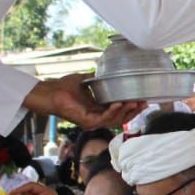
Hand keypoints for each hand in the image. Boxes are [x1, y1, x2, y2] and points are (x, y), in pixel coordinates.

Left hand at [24, 73, 143, 129]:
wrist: (51, 92)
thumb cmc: (64, 87)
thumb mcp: (87, 80)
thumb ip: (98, 79)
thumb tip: (108, 71)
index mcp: (98, 110)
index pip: (119, 112)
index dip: (132, 108)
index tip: (143, 101)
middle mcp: (96, 118)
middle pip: (120, 119)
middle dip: (133, 112)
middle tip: (144, 103)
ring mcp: (92, 122)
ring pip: (115, 120)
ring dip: (126, 111)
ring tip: (134, 102)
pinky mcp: (87, 122)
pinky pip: (104, 119)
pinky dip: (113, 111)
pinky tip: (119, 103)